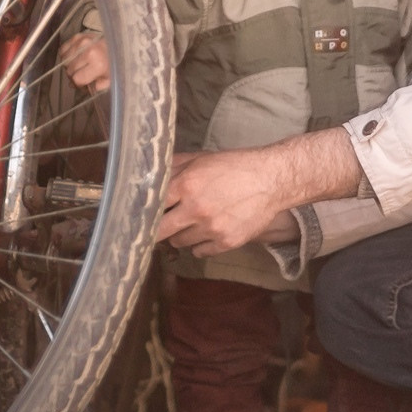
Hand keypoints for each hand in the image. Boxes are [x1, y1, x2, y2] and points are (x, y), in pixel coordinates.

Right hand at [62, 32, 108, 92]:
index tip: (83, 83)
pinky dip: (67, 55)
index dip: (78, 84)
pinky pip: (63, 50)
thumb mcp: (109, 80)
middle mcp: (88, 52)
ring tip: (80, 65)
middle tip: (82, 74)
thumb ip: (93, 87)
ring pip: (64, 60)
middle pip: (69, 70)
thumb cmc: (114, 63)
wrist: (118, 44)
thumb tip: (75, 85)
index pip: (76, 79)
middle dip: (74, 75)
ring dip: (70, 65)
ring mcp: (82, 42)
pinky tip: (75, 57)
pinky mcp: (78, 36)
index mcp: (98, 64)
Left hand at [156, 129, 364, 255]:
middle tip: (161, 225)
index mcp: (186, 185)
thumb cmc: (235, 166)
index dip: (145, 211)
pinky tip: (206, 232)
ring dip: (181, 234)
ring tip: (192, 222)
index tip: (141, 215)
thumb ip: (174, 166)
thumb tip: (148, 172)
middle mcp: (196, 209)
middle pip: (160, 232)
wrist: (271, 180)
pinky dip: (200, 245)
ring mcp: (211, 229)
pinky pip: (200, 252)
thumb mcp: (201, 158)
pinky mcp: (226, 242)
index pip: (151, 207)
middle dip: (158, 229)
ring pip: (179, 243)